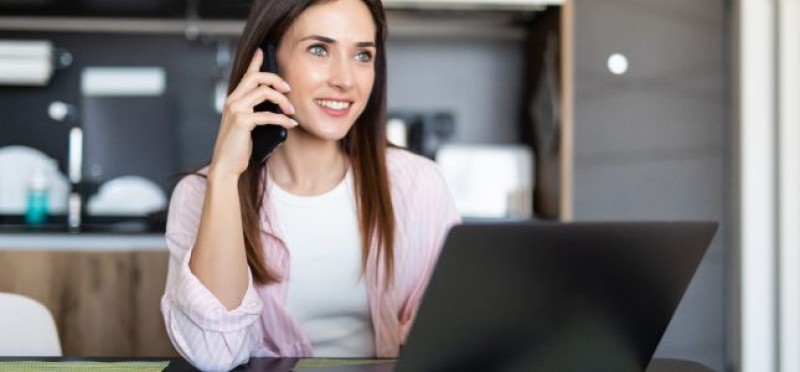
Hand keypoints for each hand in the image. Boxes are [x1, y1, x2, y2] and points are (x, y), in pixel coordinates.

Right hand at [209, 48, 297, 178]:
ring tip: (291, 111)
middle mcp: (233, 101)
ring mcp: (236, 110)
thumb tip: (276, 107)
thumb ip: (255, 113)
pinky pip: (268, 115)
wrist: (226, 165)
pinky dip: (282, 119)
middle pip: (256, 78)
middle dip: (275, 79)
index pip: (245, 76)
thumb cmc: (238, 148)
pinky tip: (290, 124)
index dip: (255, 62)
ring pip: (264, 92)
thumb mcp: (247, 126)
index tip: (262, 52)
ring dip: (282, 100)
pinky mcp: (242, 121)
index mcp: (233, 100)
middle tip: (288, 89)